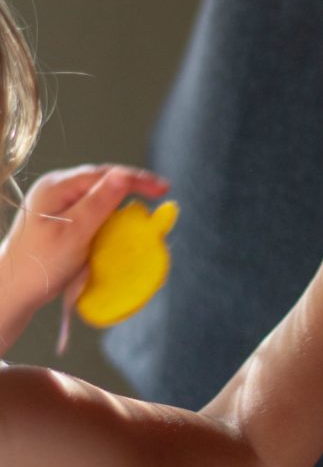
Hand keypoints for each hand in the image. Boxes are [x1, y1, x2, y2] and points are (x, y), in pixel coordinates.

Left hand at [0, 165, 169, 351]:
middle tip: (159, 195)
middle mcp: (55, 190)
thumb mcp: (75, 233)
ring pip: (97, 196)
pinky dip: (108, 217)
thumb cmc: (39, 265)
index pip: (105, 174)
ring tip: (142, 210)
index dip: (137, 179)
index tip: (163, 188)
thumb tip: (123, 175)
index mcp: (56, 187)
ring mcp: (55, 205)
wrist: (11, 292)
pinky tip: (119, 225)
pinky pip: (90, 212)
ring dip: (120, 203)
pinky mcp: (58, 221)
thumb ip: (99, 203)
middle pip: (102, 181)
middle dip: (131, 187)